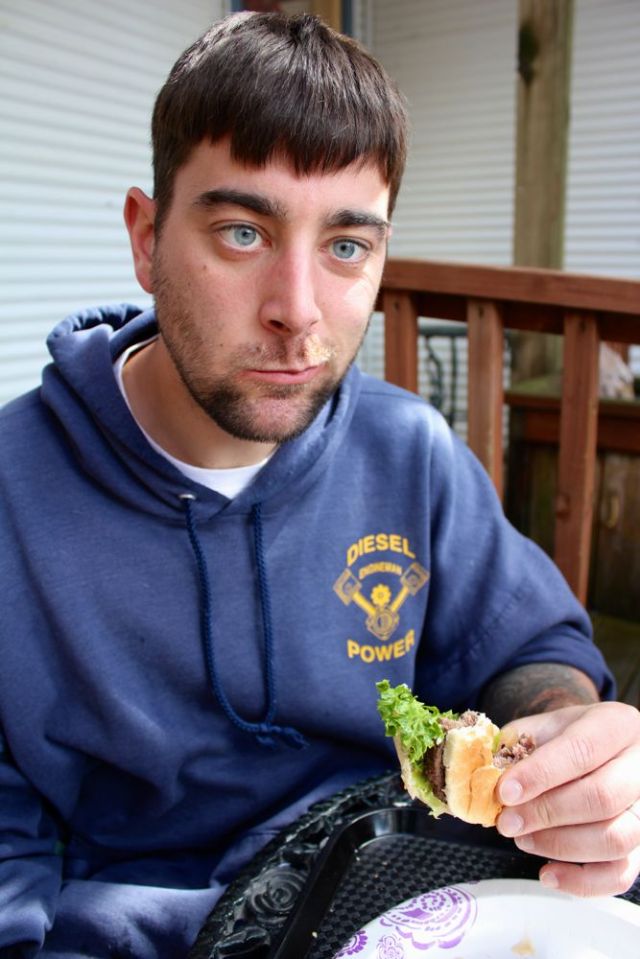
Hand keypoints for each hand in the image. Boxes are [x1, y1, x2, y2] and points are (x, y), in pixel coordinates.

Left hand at [495, 701, 639, 896]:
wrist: (595, 748)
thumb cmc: (565, 738)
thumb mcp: (543, 727)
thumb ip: (517, 745)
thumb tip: (487, 774)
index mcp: (615, 725)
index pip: (581, 750)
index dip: (541, 774)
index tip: (505, 792)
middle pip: (601, 797)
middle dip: (546, 814)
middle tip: (507, 822)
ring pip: (616, 839)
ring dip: (561, 845)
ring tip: (523, 839)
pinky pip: (620, 874)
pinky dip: (582, 882)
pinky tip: (547, 873)